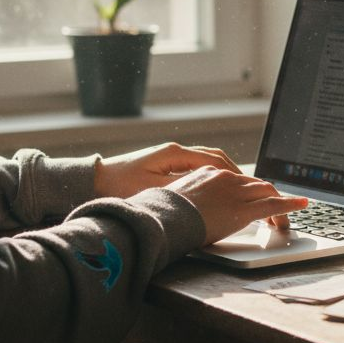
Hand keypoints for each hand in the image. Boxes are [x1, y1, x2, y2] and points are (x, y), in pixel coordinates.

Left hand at [94, 142, 239, 198]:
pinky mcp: (166, 164)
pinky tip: (214, 188)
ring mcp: (171, 156)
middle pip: (215, 157)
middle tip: (249, 187)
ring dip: (223, 172)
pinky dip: (211, 175)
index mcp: (175, 153)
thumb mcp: (153, 190)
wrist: (94, 180)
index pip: (214, 161)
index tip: (247, 186)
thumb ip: (182, 188)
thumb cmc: (119, 186)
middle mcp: (176, 151)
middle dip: (234, 172)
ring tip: (237, 188)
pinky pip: (196, 166)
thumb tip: (207, 191)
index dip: (234, 174)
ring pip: (207, 160)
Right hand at [167, 166, 309, 244]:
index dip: (249, 189)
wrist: (163, 218)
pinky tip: (302, 205)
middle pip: (256, 183)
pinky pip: (274, 205)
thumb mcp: (174, 199)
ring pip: (267, 192)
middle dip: (269, 194)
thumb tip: (188, 208)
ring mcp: (236, 192)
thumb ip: (188, 199)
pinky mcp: (244, 209)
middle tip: (276, 206)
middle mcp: (225, 178)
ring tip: (291, 211)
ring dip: (280, 202)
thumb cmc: (162, 213)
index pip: (237, 178)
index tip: (254, 196)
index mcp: (208, 173)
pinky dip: (290, 205)